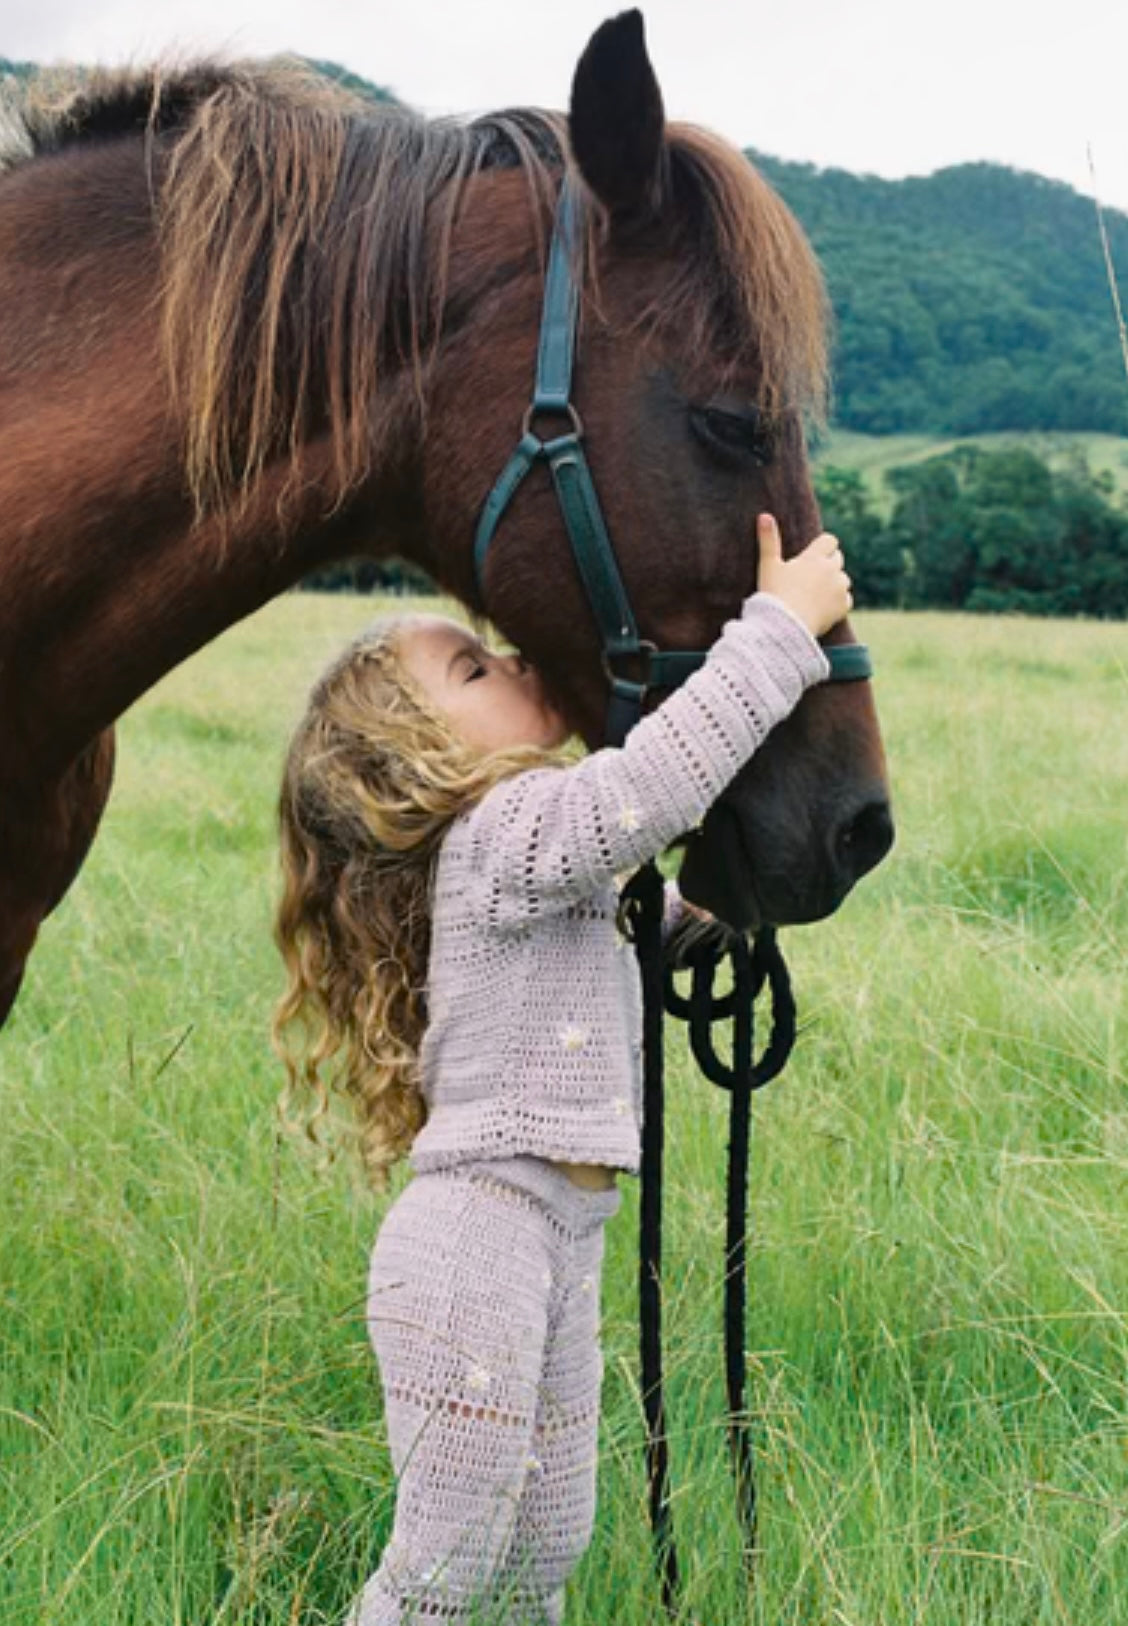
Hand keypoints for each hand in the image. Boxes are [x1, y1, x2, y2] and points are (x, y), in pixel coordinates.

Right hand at [756, 514, 852, 637]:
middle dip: (829, 564)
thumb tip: (764, 515)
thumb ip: (768, 540)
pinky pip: (846, 600)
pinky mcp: (843, 607)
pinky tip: (823, 608)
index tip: (813, 555)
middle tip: (811, 576)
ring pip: (844, 579)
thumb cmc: (774, 594)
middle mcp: (831, 570)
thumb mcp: (768, 566)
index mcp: (814, 558)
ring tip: (816, 593)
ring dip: (834, 583)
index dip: (823, 546)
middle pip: (838, 559)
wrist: (784, 627)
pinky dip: (838, 602)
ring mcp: (839, 588)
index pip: (830, 540)